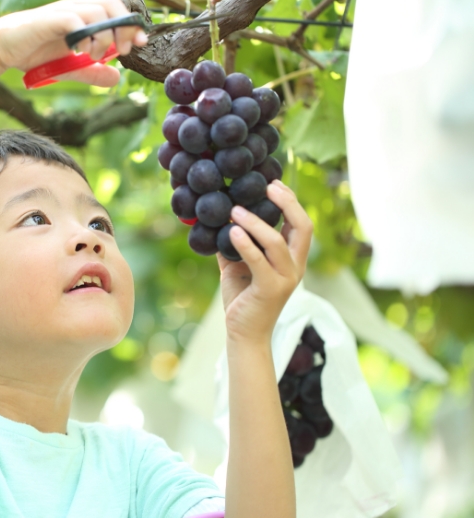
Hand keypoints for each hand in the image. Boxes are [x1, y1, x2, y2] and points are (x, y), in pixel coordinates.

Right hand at [0, 0, 147, 86]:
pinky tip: (81, 52)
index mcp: (82, 15)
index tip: (139, 43)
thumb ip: (92, 72)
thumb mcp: (69, 67)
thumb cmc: (34, 53)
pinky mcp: (50, 19)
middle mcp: (75, 8)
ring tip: (95, 55)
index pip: (116, 9)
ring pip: (98, 11)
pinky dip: (85, 36)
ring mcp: (63, 12)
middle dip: (124, 27)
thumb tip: (117, 78)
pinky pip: (76, 20)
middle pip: (112, 3)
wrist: (1, 48)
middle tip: (123, 51)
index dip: (132, 24)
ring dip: (105, 36)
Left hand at [218, 180, 312, 344]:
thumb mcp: (236, 264)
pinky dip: (246, 244)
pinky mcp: (271, 289)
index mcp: (291, 258)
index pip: (301, 223)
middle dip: (287, 203)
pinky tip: (232, 232)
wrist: (244, 333)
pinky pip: (260, 261)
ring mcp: (286, 279)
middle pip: (303, 227)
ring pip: (278, 242)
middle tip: (267, 187)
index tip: (273, 183)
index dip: (291, 201)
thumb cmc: (242, 297)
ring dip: (256, 223)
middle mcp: (295, 266)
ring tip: (235, 210)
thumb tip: (215, 218)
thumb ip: (232, 242)